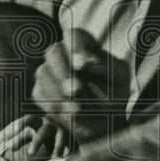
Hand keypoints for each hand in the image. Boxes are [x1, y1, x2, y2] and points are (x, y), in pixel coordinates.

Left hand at [0, 116, 69, 160]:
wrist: (71, 137)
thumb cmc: (44, 142)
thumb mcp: (28, 142)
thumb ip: (12, 147)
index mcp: (30, 121)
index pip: (13, 125)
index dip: (1, 135)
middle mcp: (40, 120)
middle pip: (27, 121)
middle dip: (18, 132)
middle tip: (9, 147)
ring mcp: (54, 125)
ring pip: (44, 130)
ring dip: (37, 141)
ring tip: (31, 153)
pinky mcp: (66, 133)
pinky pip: (62, 139)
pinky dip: (58, 148)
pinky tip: (54, 157)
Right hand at [32, 28, 129, 146]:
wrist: (105, 124)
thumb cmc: (114, 95)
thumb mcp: (119, 78)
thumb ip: (105, 66)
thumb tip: (83, 61)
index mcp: (85, 45)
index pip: (74, 36)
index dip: (75, 48)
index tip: (81, 65)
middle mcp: (63, 54)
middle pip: (53, 52)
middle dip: (64, 72)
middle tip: (76, 90)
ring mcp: (48, 72)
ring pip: (44, 73)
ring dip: (60, 92)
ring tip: (80, 108)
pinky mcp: (40, 91)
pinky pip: (40, 94)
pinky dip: (55, 105)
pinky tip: (71, 112)